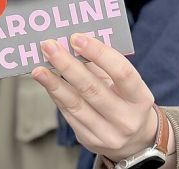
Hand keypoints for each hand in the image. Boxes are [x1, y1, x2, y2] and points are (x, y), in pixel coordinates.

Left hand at [32, 34, 158, 160]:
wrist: (135, 140)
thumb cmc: (126, 101)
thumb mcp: (125, 85)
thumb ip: (103, 64)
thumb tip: (74, 41)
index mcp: (140, 98)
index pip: (122, 72)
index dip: (99, 53)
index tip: (76, 38)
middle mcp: (126, 119)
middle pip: (93, 88)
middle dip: (67, 65)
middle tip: (49, 46)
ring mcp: (108, 133)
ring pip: (75, 104)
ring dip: (53, 83)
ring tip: (38, 68)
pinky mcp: (90, 140)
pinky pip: (68, 114)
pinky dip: (56, 95)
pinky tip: (46, 82)